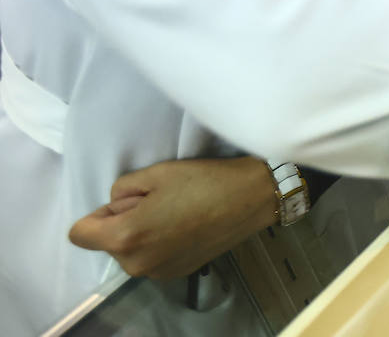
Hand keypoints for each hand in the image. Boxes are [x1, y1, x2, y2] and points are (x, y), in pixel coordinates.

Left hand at [69, 157, 279, 278]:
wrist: (251, 199)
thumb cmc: (203, 181)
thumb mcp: (156, 172)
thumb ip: (122, 189)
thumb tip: (119, 207)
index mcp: (126, 237)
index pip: (79, 234)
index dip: (98, 214)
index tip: (129, 201)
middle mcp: (136, 263)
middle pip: (107, 242)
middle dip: (124, 222)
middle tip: (160, 201)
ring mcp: (157, 272)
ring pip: (130, 251)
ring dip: (142, 234)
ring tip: (176, 213)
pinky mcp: (176, 274)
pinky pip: (151, 258)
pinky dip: (159, 244)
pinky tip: (187, 226)